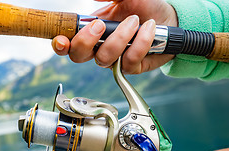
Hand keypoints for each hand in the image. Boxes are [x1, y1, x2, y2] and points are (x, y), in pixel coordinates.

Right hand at [51, 0, 177, 73]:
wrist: (168, 18)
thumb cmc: (144, 6)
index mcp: (91, 31)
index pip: (68, 43)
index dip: (60, 45)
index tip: (61, 40)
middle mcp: (99, 47)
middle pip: (78, 56)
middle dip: (86, 41)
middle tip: (101, 25)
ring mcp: (114, 59)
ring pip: (104, 59)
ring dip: (120, 38)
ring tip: (135, 21)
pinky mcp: (131, 66)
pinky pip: (129, 60)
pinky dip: (141, 42)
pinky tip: (148, 28)